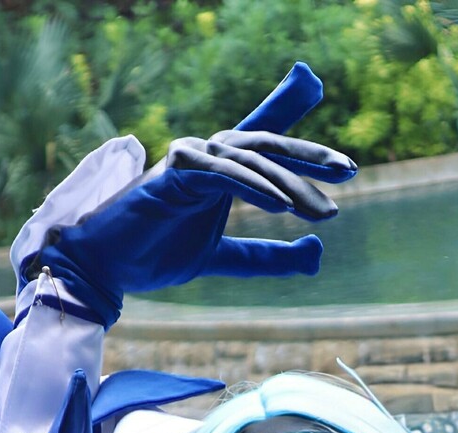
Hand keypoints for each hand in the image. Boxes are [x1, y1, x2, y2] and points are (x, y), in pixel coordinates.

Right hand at [20, 63, 355, 325]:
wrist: (106, 269)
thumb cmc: (155, 255)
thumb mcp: (223, 260)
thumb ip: (266, 257)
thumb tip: (318, 254)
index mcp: (221, 172)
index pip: (266, 144)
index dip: (303, 138)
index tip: (345, 156)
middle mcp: (208, 157)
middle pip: (268, 143)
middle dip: (311, 155)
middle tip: (351, 171)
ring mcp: (190, 159)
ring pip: (251, 157)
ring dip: (290, 182)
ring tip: (321, 210)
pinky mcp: (173, 171)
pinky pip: (222, 171)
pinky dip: (255, 185)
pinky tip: (282, 205)